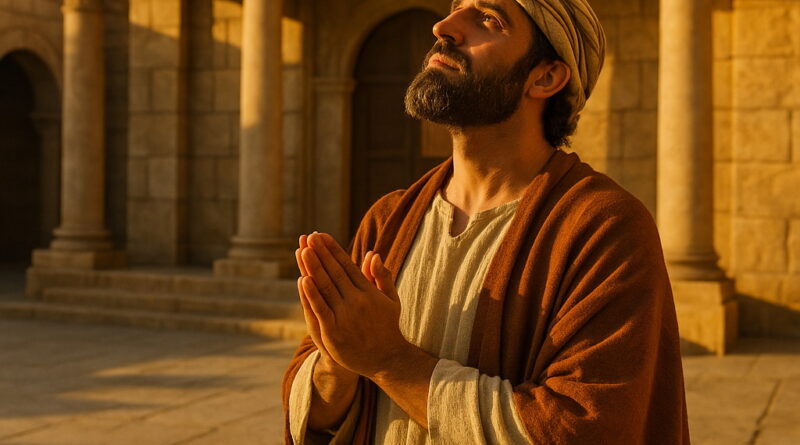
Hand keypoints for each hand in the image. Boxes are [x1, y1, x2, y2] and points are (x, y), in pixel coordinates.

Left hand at [299, 233, 409, 378]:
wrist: (387, 359)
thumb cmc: (387, 326)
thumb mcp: (390, 299)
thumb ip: (381, 276)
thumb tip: (372, 253)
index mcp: (368, 291)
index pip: (347, 265)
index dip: (333, 249)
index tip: (321, 235)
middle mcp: (357, 301)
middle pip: (334, 272)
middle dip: (321, 254)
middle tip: (309, 237)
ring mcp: (345, 316)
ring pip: (325, 288)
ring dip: (313, 268)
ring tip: (302, 251)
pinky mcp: (334, 332)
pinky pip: (321, 309)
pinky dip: (312, 295)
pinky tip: (303, 280)